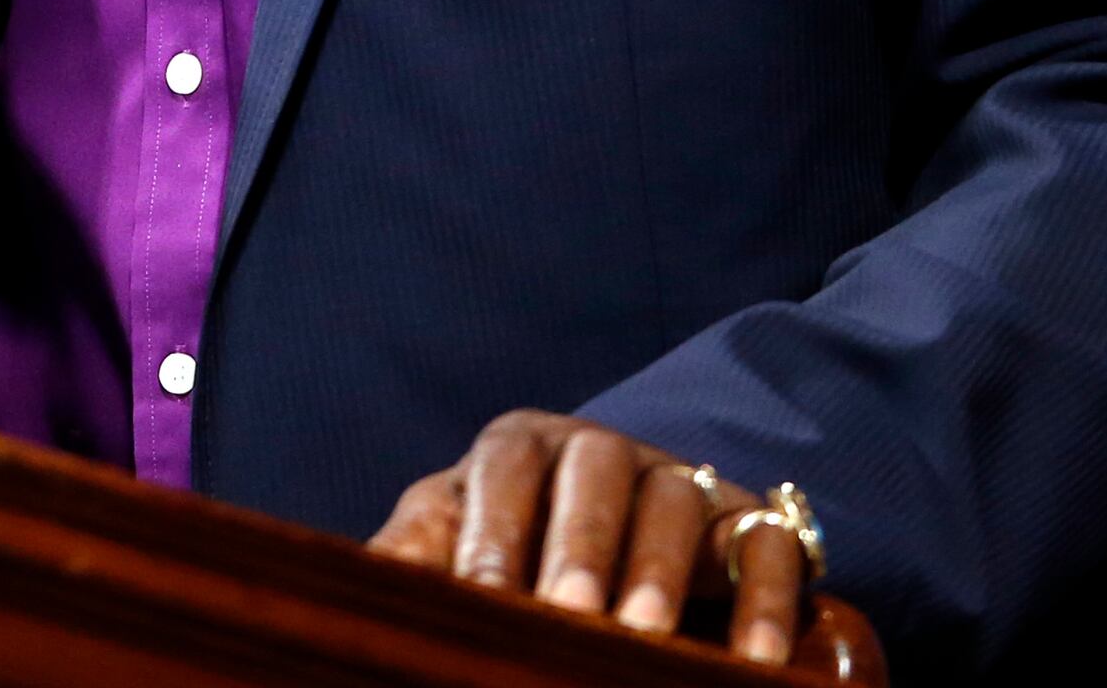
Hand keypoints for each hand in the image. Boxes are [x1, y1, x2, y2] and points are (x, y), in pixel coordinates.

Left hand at [367, 410, 813, 665]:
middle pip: (595, 469)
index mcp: (518, 446)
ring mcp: (680, 477)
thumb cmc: (506, 557)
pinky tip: (755, 661)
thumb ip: (406, 563)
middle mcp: (601, 449)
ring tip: (644, 638)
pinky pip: (765, 543)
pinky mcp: (746, 519)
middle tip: (572, 614)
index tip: (482, 594)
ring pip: (676, 499)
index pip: (503, 462)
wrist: (612, 555)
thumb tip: (340, 589)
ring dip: (660, 570)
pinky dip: (764, 597)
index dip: (494, 523)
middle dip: (582, 543)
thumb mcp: (450, 550)